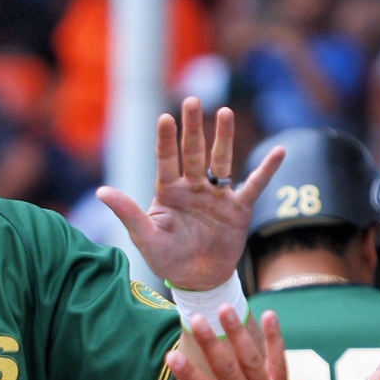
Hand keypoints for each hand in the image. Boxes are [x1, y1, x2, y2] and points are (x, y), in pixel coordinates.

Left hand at [97, 97, 285, 290]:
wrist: (197, 279)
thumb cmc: (167, 258)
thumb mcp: (145, 237)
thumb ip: (128, 212)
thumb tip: (100, 191)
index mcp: (168, 191)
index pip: (166, 160)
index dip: (166, 140)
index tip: (165, 118)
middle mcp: (192, 187)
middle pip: (193, 152)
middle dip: (193, 128)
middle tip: (191, 100)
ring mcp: (216, 195)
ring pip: (221, 161)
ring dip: (223, 138)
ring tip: (225, 112)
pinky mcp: (238, 208)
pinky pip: (254, 185)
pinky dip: (267, 169)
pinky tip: (280, 151)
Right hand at [154, 307, 318, 379]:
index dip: (190, 376)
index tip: (172, 356)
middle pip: (229, 370)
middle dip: (212, 343)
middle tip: (196, 318)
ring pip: (253, 361)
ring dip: (239, 334)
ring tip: (226, 307)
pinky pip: (280, 363)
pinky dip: (275, 339)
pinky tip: (269, 315)